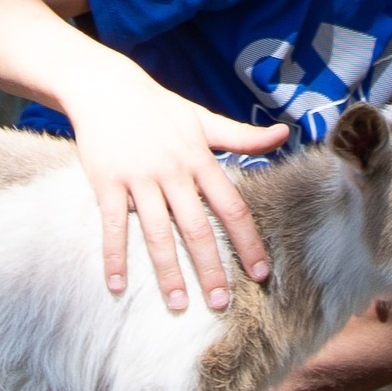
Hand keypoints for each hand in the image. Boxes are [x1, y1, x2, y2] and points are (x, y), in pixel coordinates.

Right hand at [65, 67, 288, 310]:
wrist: (106, 87)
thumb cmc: (159, 108)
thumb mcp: (204, 120)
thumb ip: (242, 136)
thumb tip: (285, 134)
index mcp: (200, 160)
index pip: (232, 207)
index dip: (248, 241)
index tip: (260, 273)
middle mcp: (172, 172)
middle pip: (197, 228)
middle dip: (211, 268)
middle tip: (221, 303)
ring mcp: (139, 179)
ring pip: (157, 233)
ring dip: (168, 272)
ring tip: (179, 303)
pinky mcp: (107, 182)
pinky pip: (112, 226)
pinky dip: (114, 257)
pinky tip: (118, 286)